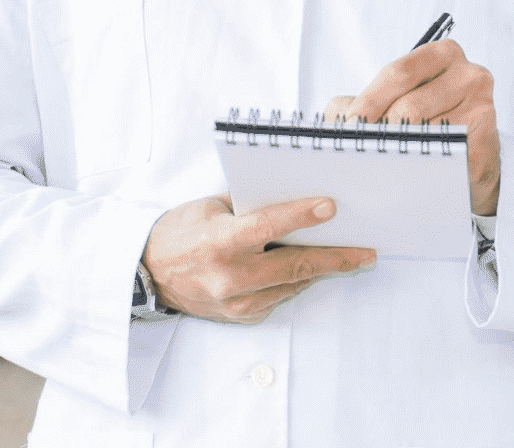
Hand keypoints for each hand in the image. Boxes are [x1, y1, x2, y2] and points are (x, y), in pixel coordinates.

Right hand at [143, 195, 373, 323]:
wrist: (146, 275)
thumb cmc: (181, 232)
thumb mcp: (211, 208)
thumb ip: (251, 206)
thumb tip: (297, 197)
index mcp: (219, 242)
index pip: (267, 227)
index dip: (301, 216)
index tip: (331, 206)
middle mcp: (229, 277)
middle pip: (294, 266)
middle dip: (336, 258)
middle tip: (367, 252)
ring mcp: (235, 302)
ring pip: (292, 284)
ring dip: (323, 270)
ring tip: (353, 257)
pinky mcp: (240, 316)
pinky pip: (279, 296)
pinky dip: (297, 281)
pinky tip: (314, 268)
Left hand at [324, 38, 500, 214]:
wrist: (469, 154)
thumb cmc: (427, 122)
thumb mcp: (393, 101)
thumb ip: (361, 101)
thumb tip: (337, 118)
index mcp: (441, 54)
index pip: (397, 73)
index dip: (368, 101)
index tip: (348, 126)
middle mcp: (467, 73)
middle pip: (410, 104)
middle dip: (379, 130)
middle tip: (359, 150)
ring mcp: (482, 103)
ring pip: (426, 131)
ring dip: (398, 149)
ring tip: (380, 161)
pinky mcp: (488, 136)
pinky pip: (445, 151)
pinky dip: (421, 161)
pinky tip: (408, 170)